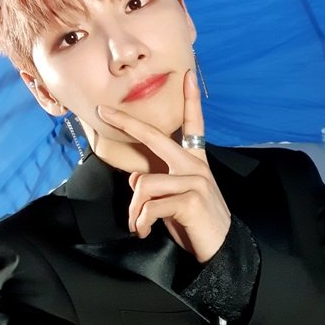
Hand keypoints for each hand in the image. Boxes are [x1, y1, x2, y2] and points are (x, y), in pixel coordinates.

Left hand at [98, 70, 230, 262]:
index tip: (187, 75)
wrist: (222, 248)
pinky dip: (141, 222)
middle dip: (126, 122)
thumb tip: (135, 180)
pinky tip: (144, 231)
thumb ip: (158, 184)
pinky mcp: (191, 200)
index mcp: (195, 161)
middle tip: (102, 111)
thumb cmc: (195, 223)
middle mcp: (196, 165)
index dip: (191, 99)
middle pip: (155, 137)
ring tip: (139, 225)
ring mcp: (195, 180)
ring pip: (143, 184)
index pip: (193, 125)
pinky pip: (150, 205)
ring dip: (134, 211)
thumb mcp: (176, 199)